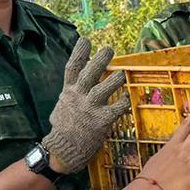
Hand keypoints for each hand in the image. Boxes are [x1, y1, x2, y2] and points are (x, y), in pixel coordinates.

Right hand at [42, 38, 130, 173]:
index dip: (79, 53)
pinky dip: (122, 103)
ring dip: (113, 80)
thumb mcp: (63, 104)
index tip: (86, 39)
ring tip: (121, 73)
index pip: (72, 68)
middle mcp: (78, 97)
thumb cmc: (65, 126)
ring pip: (102, 90)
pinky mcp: (100, 121)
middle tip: (109, 49)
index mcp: (69, 92)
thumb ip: (72, 92)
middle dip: (99, 60)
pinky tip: (126, 98)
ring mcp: (89, 109)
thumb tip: (78, 79)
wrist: (63, 149)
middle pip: (89, 74)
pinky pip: (115, 109)